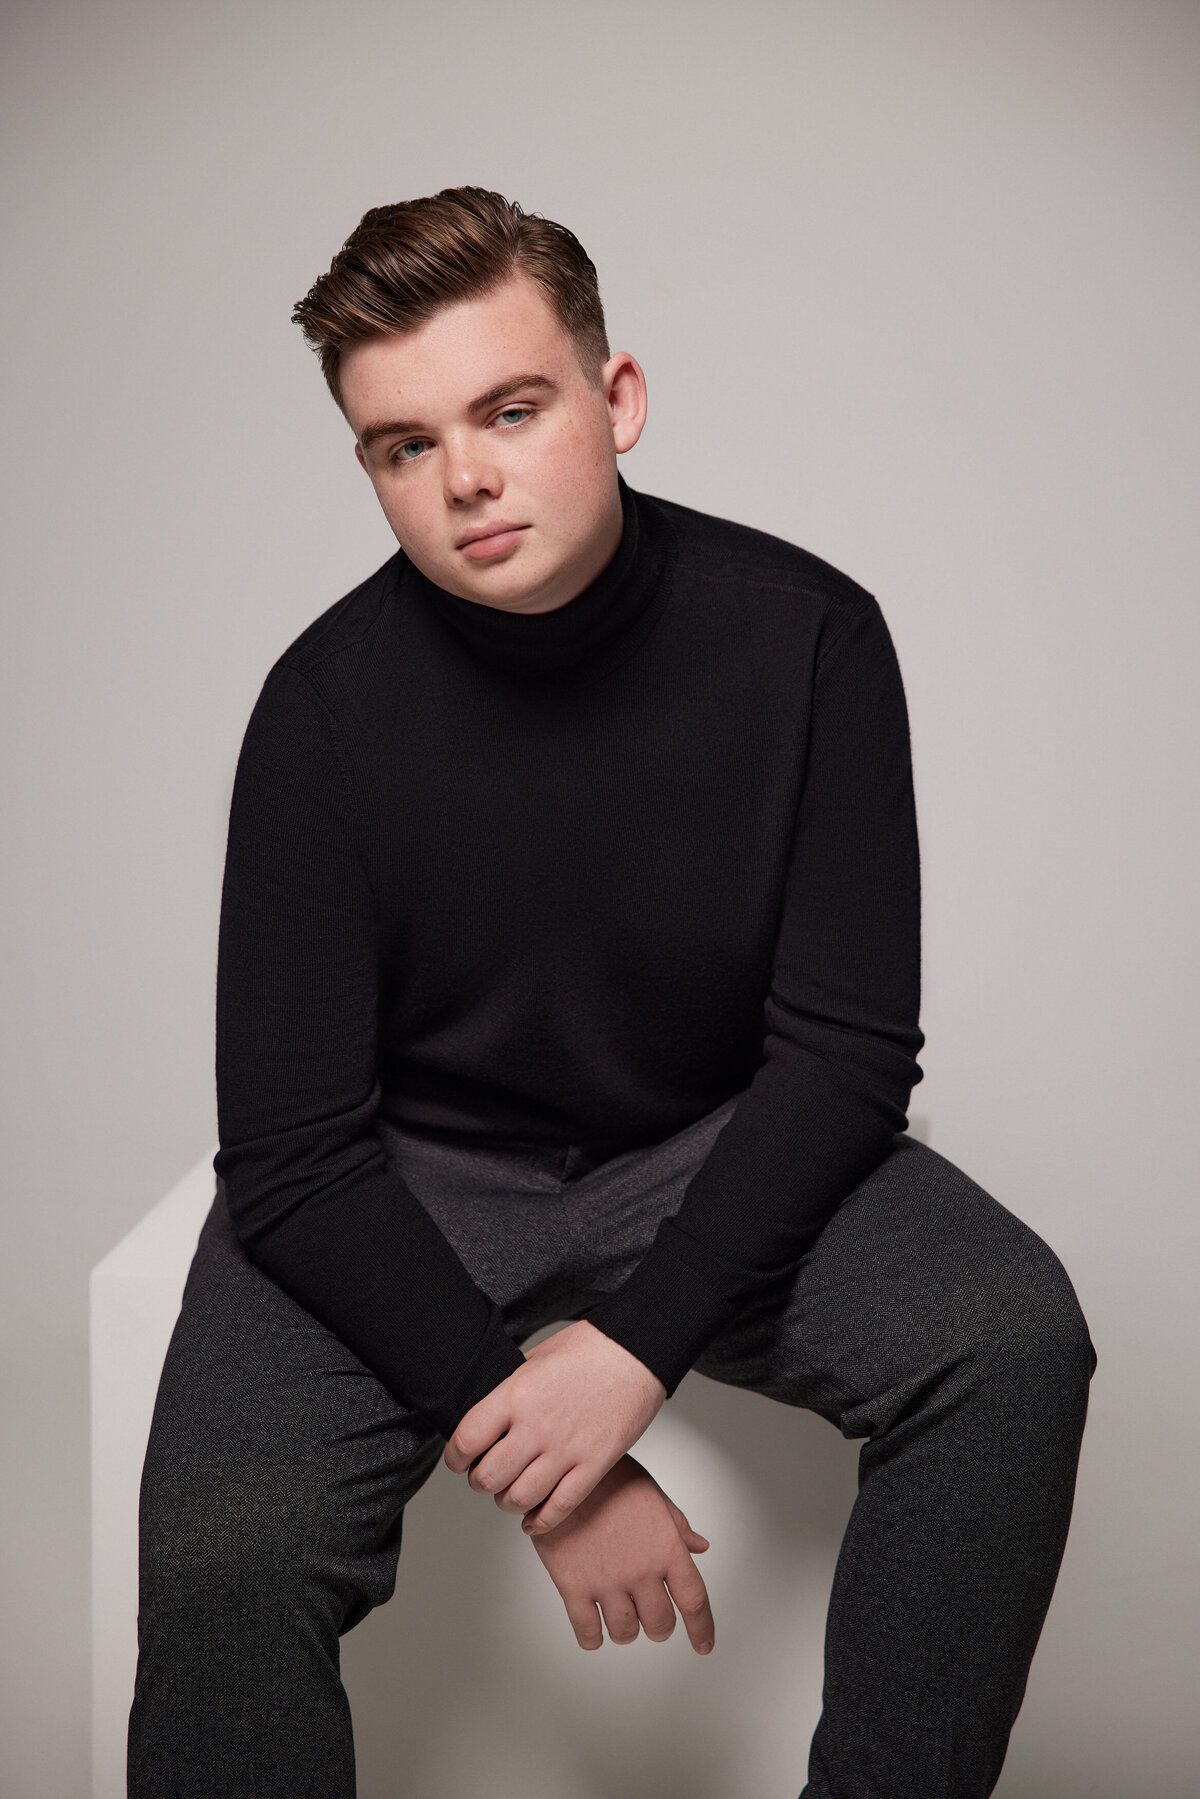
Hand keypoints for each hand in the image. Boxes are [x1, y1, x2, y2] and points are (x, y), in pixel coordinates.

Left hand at [443, 1318, 666, 1535]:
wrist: (637, 1351)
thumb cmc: (589, 1347)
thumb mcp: (534, 1358)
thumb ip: (509, 1390)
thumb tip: (489, 1417)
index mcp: (515, 1394)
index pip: (466, 1441)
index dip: (455, 1457)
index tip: (459, 1460)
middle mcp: (536, 1426)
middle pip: (488, 1478)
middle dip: (480, 1482)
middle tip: (484, 1476)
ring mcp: (566, 1449)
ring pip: (520, 1499)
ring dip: (507, 1502)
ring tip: (510, 1493)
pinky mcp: (594, 1464)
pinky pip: (559, 1507)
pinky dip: (540, 1521)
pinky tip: (533, 1519)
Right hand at [530, 1454, 714, 1654]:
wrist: (563, 1471)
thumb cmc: (610, 1477)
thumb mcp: (652, 1496)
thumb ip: (677, 1527)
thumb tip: (700, 1547)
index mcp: (666, 1548)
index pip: (694, 1600)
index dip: (702, 1629)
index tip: (703, 1645)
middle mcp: (641, 1570)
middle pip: (660, 1624)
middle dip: (659, 1627)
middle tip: (650, 1618)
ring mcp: (607, 1581)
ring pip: (625, 1632)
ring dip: (626, 1631)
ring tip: (620, 1616)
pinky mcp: (573, 1587)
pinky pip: (587, 1631)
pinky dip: (592, 1638)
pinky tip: (593, 1630)